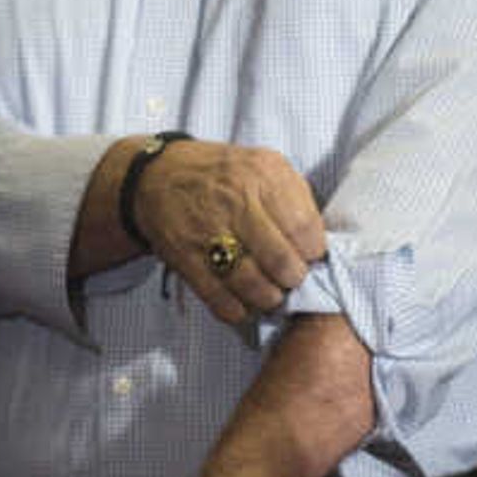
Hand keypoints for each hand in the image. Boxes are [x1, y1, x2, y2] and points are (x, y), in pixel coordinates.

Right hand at [135, 140, 328, 326]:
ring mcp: (208, 231)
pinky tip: (245, 305)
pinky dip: (238, 311)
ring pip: (253, 285)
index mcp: (263, 175)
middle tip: (292, 279)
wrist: (158, 175)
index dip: (314, 251)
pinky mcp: (186, 258)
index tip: (310, 257)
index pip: (305, 227)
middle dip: (294, 279)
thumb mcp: (265, 165)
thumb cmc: (224, 174)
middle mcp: (236, 201)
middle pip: (282, 261)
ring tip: (272, 294)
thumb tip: (318, 242)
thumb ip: (295, 198)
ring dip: (269, 299)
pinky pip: (220, 299)